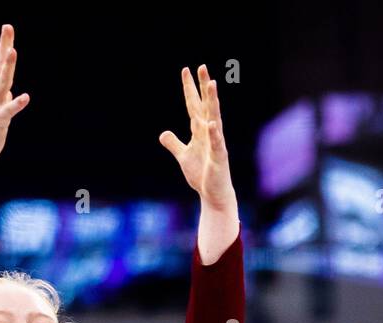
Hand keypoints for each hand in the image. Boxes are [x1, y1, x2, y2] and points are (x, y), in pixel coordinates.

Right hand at [0, 24, 29, 170]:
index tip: (7, 28)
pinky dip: (16, 104)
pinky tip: (26, 97)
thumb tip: (10, 92)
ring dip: (7, 68)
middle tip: (7, 27)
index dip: (4, 46)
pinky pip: (8, 111)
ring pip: (2, 84)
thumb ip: (4, 99)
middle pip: (0, 67)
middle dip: (5, 47)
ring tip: (12, 52)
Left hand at [159, 65, 234, 211]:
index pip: (194, 105)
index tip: (186, 71)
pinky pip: (217, 143)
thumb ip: (174, 144)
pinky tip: (211, 123)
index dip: (190, 89)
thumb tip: (163, 134)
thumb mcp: (183, 156)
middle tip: (202, 67)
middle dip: (204, 87)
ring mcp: (216, 143)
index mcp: (200, 131)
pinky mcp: (219, 158)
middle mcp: (209, 133)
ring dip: (213, 101)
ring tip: (212, 85)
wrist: (213, 194)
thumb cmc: (202, 174)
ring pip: (214, 118)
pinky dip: (214, 134)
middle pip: (206, 105)